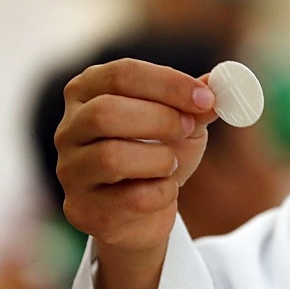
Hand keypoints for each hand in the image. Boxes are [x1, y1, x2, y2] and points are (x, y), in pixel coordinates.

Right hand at [55, 58, 216, 259]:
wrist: (145, 214)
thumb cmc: (158, 158)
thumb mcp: (182, 125)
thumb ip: (196, 105)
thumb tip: (220, 85)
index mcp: (87, 92)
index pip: (121, 74)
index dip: (169, 84)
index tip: (206, 99)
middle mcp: (69, 128)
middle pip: (106, 112)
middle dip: (160, 120)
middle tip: (188, 129)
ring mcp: (70, 170)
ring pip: (112, 157)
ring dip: (160, 160)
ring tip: (171, 165)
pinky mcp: (83, 209)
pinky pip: (131, 199)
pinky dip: (162, 194)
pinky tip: (164, 192)